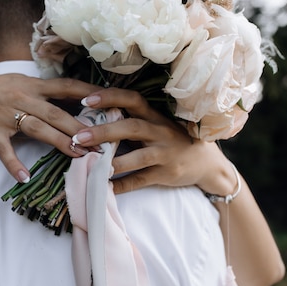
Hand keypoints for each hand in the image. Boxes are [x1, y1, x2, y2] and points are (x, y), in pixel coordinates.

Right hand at [0, 72, 101, 181]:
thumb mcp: (21, 83)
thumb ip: (45, 93)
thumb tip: (75, 102)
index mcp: (32, 86)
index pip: (65, 87)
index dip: (88, 93)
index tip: (110, 102)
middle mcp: (22, 98)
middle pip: (57, 113)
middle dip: (81, 128)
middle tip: (102, 142)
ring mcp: (6, 116)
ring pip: (37, 129)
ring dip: (59, 143)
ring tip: (79, 156)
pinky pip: (5, 151)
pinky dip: (14, 165)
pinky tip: (25, 177)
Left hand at [71, 88, 238, 194]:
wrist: (206, 163)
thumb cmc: (172, 140)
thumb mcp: (156, 124)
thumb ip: (132, 119)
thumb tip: (94, 114)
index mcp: (154, 116)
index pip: (132, 99)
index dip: (110, 98)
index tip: (86, 100)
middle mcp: (160, 132)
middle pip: (132, 127)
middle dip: (104, 132)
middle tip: (80, 137)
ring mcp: (165, 154)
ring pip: (138, 157)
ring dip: (113, 162)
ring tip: (91, 164)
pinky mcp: (166, 174)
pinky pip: (141, 180)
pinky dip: (122, 185)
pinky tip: (104, 188)